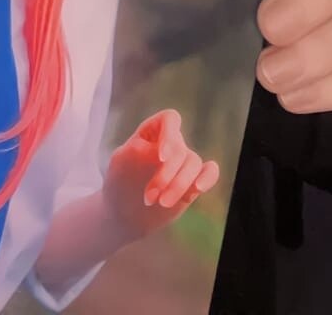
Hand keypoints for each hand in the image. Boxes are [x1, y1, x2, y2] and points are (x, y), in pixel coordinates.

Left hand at [101, 108, 218, 240]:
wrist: (125, 213)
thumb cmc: (121, 181)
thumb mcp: (123, 162)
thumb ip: (143, 151)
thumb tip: (167, 154)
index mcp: (154, 130)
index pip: (170, 119)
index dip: (169, 136)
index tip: (160, 157)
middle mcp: (172, 143)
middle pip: (180, 149)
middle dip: (166, 175)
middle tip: (149, 197)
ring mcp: (184, 162)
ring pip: (194, 163)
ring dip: (179, 185)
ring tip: (162, 203)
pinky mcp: (193, 182)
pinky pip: (210, 172)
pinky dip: (208, 178)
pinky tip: (198, 188)